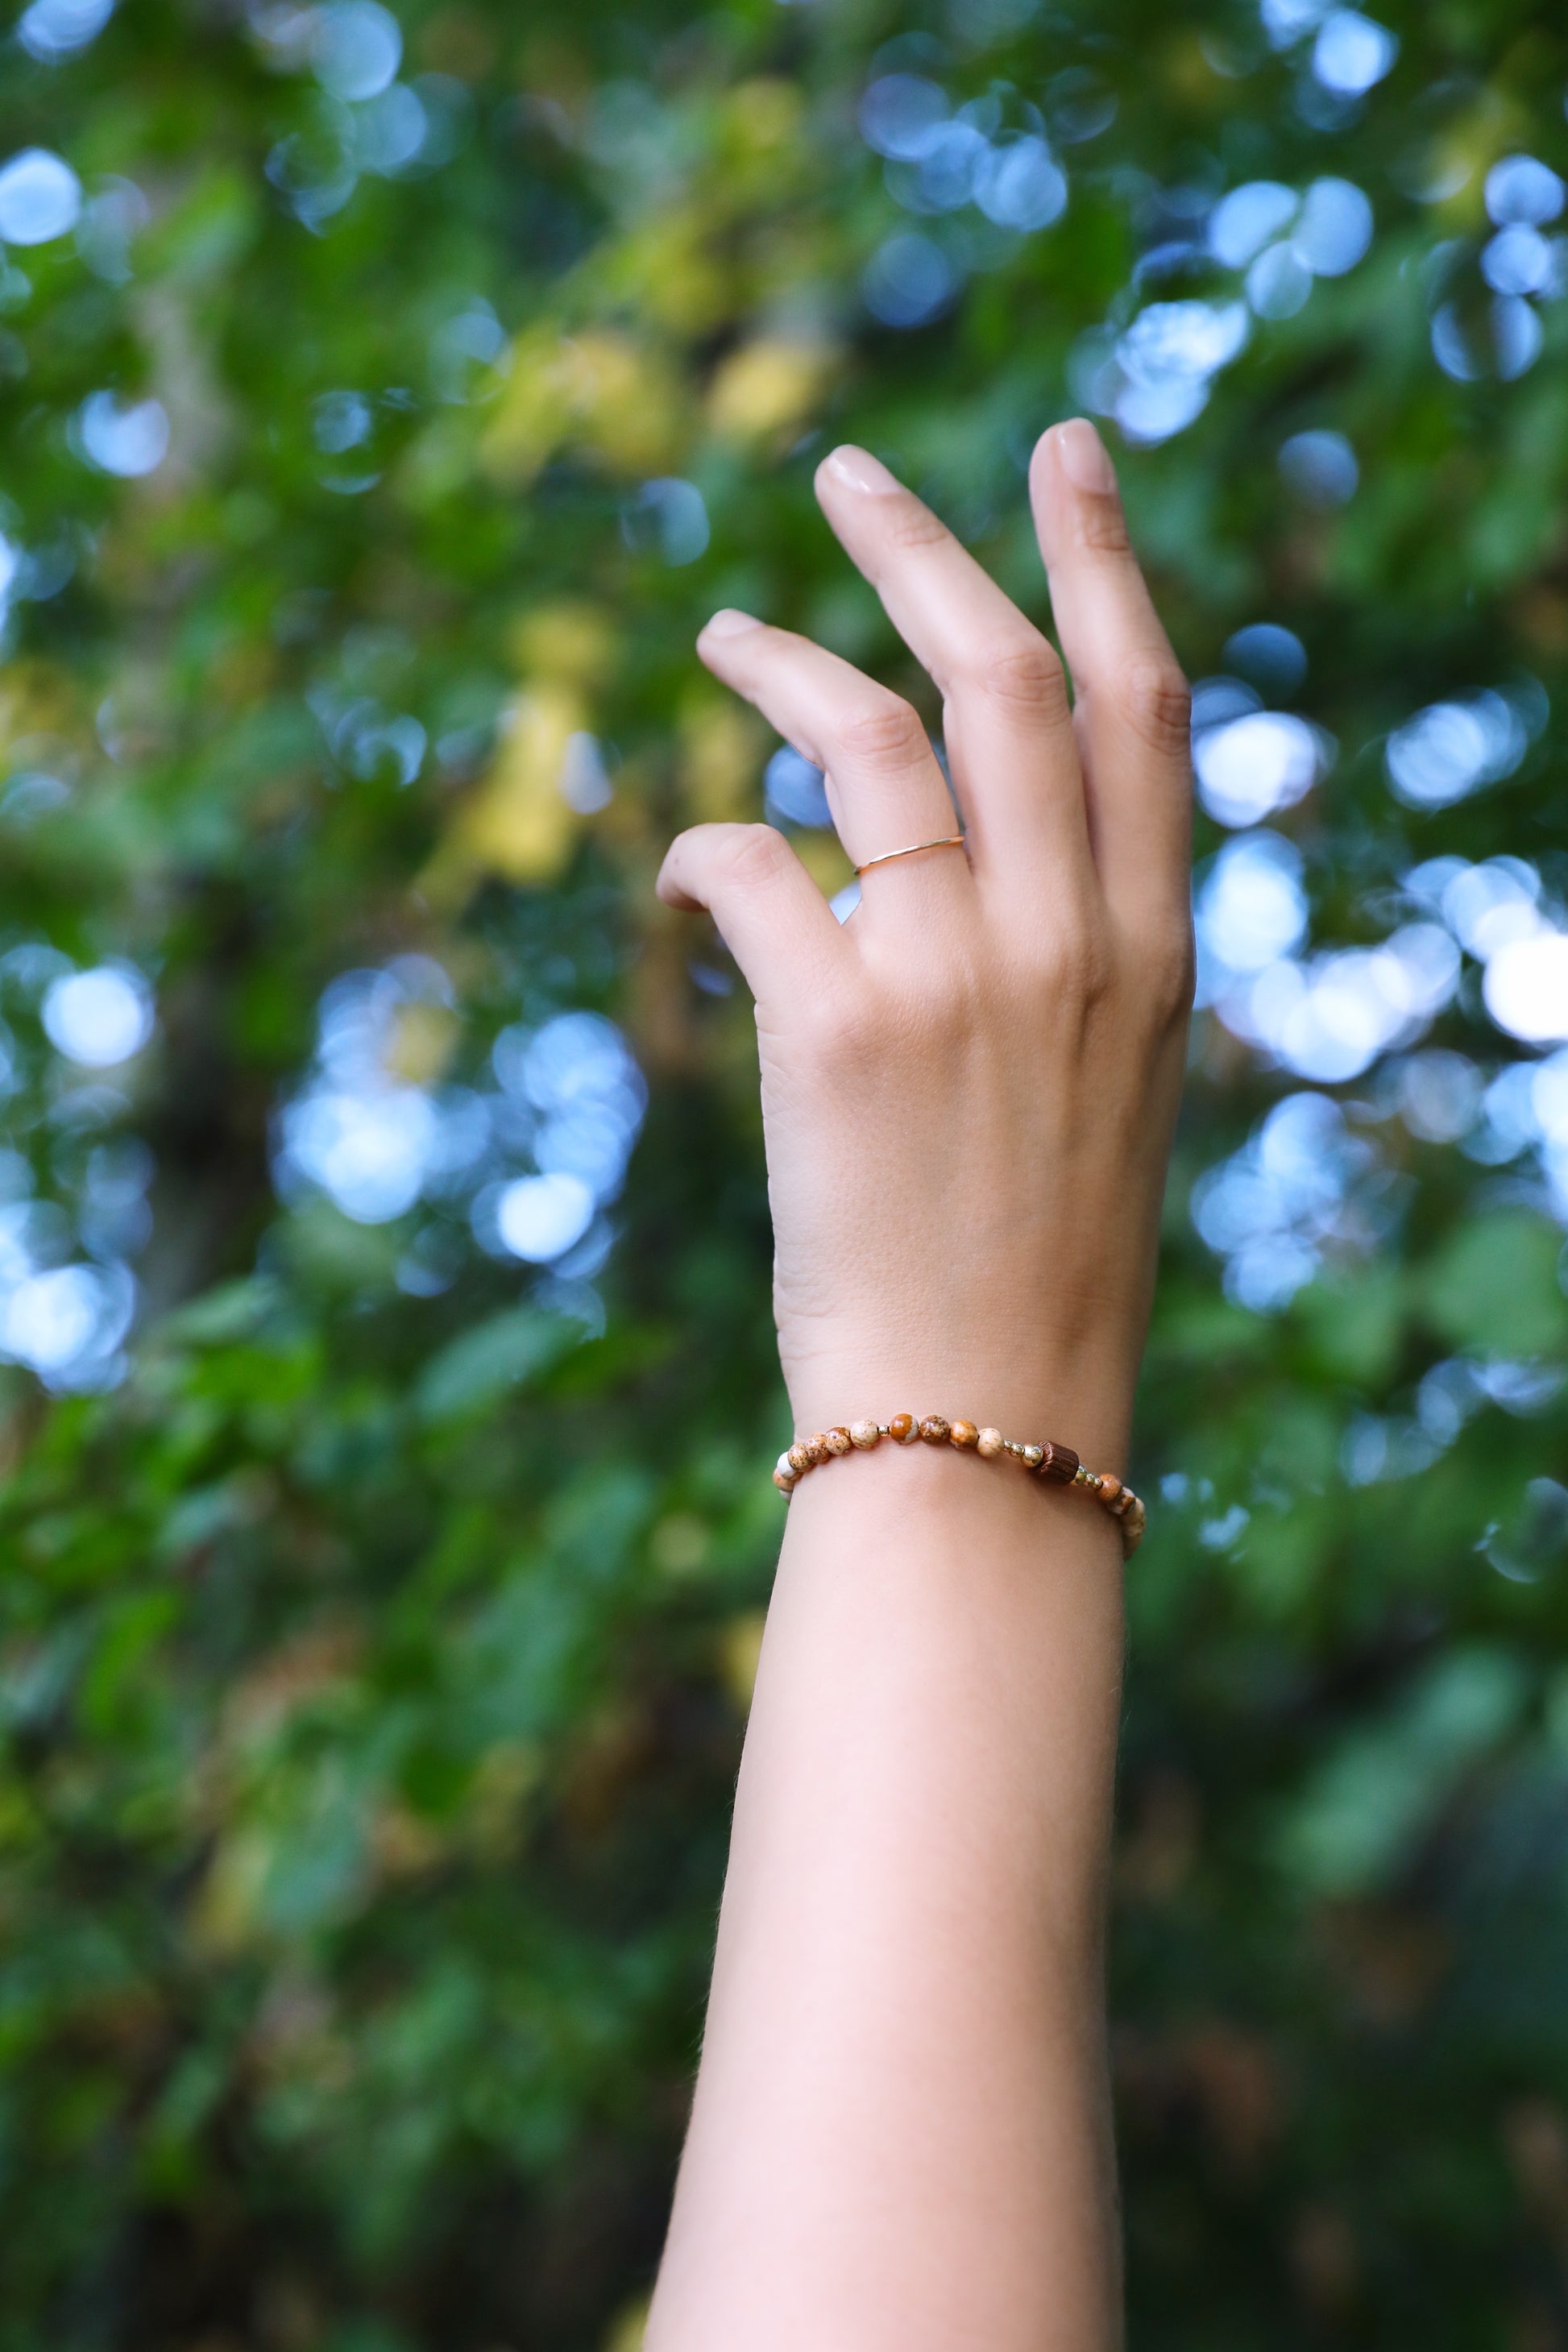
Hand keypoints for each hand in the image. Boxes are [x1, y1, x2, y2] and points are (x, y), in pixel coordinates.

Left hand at [657, 422, 1192, 1462]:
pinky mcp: (836, 1030)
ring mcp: (956, 975)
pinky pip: (746, 865)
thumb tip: (957, 850)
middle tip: (842, 472)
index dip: (1100, 560)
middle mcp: (1070, 938)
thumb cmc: (1034, 1273)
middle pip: (1000, 674)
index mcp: (1153, 952)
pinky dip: (697, 848)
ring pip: (860, 736)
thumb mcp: (1108, 1094)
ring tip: (717, 632)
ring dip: (777, 661)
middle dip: (920, 546)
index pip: (1143, 707)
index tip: (1060, 455)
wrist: (982, 1424)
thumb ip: (1070, 955)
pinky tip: (677, 879)